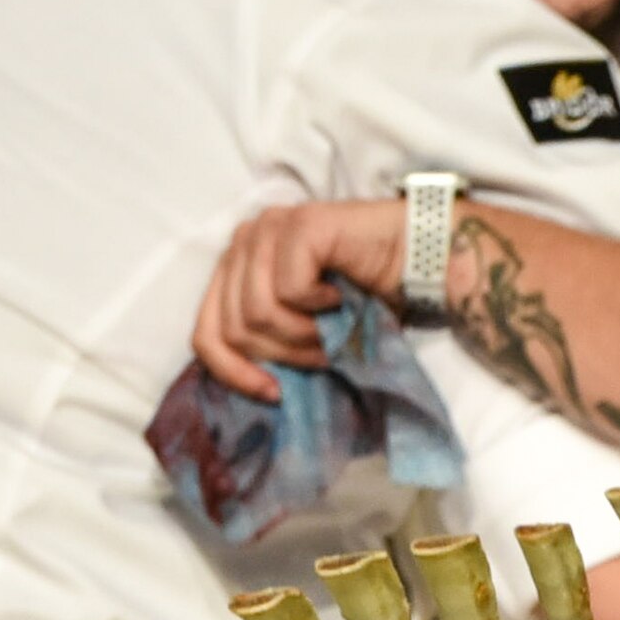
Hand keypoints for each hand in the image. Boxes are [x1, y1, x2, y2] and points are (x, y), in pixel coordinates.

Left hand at [194, 199, 407, 397]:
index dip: (234, 373)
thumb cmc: (361, 298)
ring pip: (258, 313)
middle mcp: (243, 241)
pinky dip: (320, 306)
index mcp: (234, 267)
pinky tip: (338, 295)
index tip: (273, 393)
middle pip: (233, 329)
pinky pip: (289, 290)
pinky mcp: (299, 225)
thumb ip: (266, 344)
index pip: (205, 334)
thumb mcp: (300, 331)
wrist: (414, 262)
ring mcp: (268, 228)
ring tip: (332, 325)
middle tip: (322, 352)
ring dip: (304, 335)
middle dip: (282, 355)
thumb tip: (249, 385)